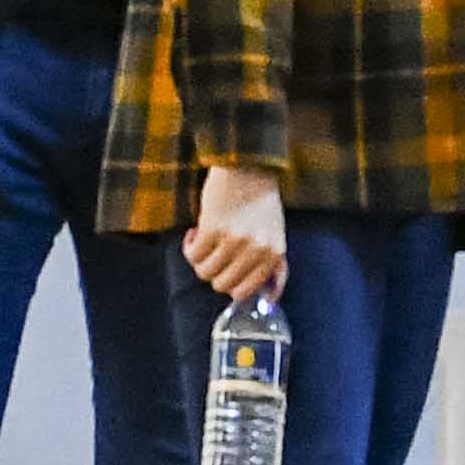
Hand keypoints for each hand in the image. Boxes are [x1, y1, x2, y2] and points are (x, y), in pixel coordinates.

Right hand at [182, 162, 289, 301]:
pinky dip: (189, 246)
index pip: (245, 290)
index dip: (229, 284)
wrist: (248, 166)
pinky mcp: (213, 228)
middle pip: (222, 285)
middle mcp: (257, 250)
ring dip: (198, 259)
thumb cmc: (261, 202)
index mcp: (274, 253)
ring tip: (202, 241)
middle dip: (212, 273)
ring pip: (204, 272)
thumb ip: (273, 265)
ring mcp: (235, 240)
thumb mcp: (275, 235)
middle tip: (211, 255)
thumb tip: (271, 298)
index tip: (223, 271)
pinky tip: (194, 231)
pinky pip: (193, 254)